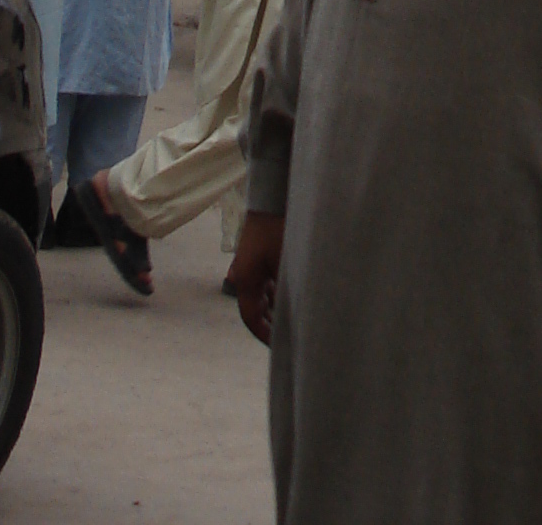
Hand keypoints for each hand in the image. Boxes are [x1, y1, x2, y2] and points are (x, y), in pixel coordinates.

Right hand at [229, 210, 284, 347]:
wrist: (274, 194)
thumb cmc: (280, 229)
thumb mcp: (286, 264)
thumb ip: (287, 291)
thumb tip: (296, 314)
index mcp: (246, 281)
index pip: (252, 318)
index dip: (265, 335)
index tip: (280, 347)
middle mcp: (244, 274)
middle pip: (256, 308)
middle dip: (271, 323)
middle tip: (290, 337)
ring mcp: (251, 263)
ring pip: (262, 294)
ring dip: (275, 307)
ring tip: (294, 319)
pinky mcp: (259, 253)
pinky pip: (266, 280)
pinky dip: (277, 292)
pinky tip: (293, 295)